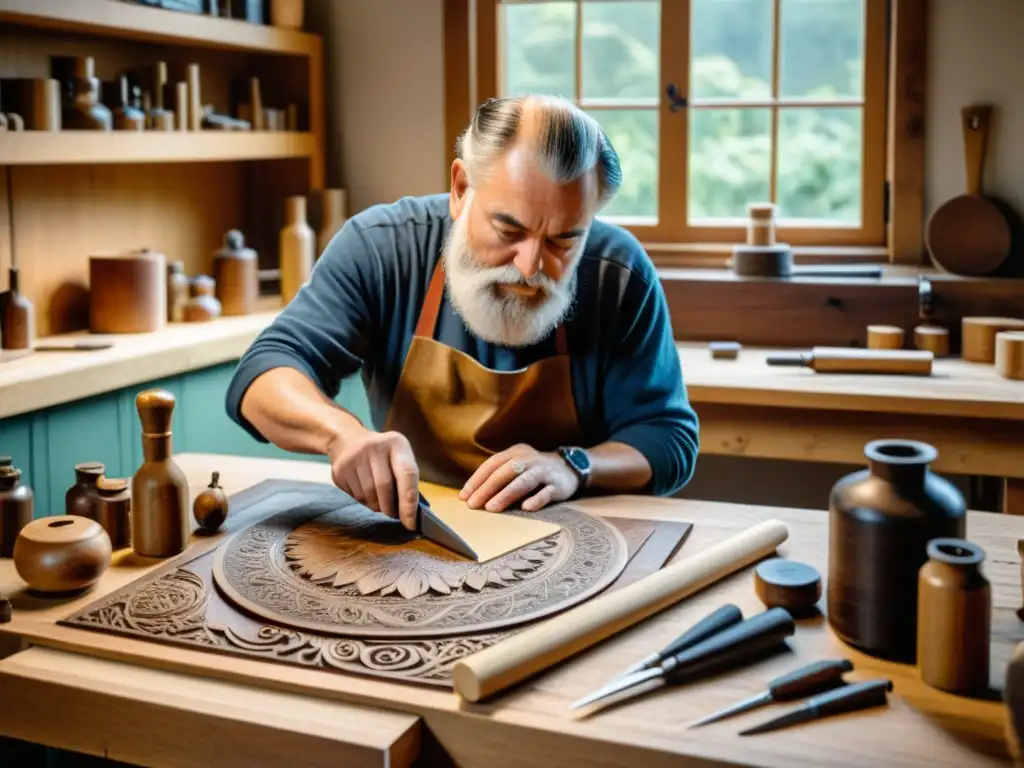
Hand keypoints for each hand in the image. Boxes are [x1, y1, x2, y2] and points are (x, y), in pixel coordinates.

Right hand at [326, 426, 419, 529]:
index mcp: (396, 443)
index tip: (411, 522)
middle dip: (390, 508)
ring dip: (376, 506)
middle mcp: (375, 447)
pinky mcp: (340, 469)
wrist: (348, 439)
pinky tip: (365, 492)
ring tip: (379, 501)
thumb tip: (410, 514)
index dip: (409, 501)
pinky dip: (364, 501)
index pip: (408, 474)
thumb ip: (406, 480)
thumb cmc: (383, 455)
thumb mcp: (398, 457)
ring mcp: (355, 456)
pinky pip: (355, 496)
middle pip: (384, 488)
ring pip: (368, 495)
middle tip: (393, 514)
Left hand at [459, 444, 579, 512]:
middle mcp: (529, 459)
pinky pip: (546, 492)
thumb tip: (472, 496)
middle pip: (505, 472)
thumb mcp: (516, 467)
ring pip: (524, 481)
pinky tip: (526, 508)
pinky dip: (536, 499)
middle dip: (487, 489)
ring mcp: (544, 471)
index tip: (463, 496)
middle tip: (473, 505)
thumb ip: (498, 477)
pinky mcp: (557, 485)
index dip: (476, 480)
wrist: (570, 468)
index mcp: (515, 453)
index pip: (492, 464)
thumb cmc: (534, 472)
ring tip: (491, 508)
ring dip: (506, 494)